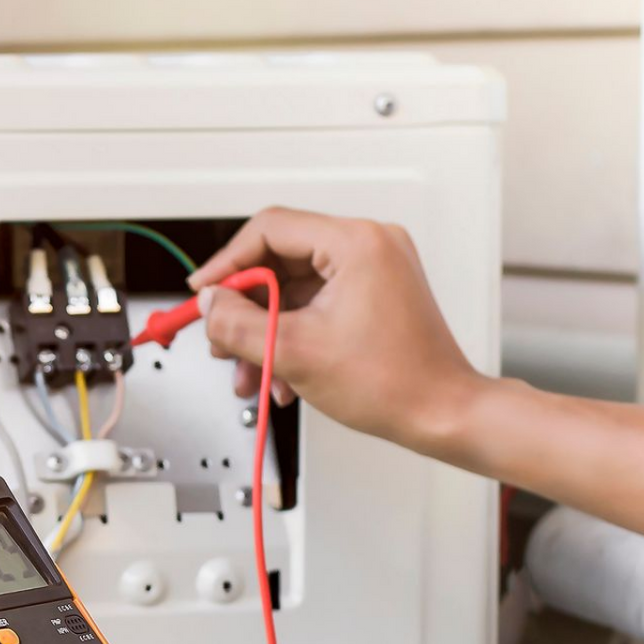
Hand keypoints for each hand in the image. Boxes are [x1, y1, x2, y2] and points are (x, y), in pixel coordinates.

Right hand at [190, 207, 484, 452]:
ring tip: (249, 369)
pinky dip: (290, 335)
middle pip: (278, 260)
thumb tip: (209, 305)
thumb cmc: (394, 383)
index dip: (226, 263)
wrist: (440, 413)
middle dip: (244, 307)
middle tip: (221, 337)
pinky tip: (278, 373)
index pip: (270, 230)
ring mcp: (373, 270)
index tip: (203, 292)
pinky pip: (314, 305)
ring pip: (293, 289)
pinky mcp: (373, 294)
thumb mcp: (293, 352)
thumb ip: (238, 323)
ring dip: (264, 330)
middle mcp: (369, 246)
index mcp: (356, 243)